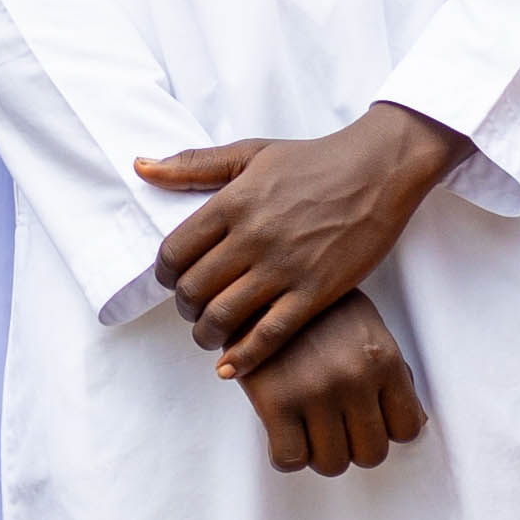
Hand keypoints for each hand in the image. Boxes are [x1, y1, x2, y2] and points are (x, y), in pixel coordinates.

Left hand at [135, 101, 468, 374]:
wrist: (378, 170)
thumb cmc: (313, 160)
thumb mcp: (249, 152)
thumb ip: (193, 165)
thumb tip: (141, 166)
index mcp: (232, 203)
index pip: (174, 251)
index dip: (164, 274)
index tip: (172, 280)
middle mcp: (252, 237)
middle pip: (193, 289)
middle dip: (184, 307)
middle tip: (192, 310)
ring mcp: (285, 267)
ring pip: (224, 316)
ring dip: (206, 334)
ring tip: (209, 335)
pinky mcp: (317, 291)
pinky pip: (270, 335)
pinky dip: (243, 357)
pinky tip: (230, 367)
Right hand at [236, 289, 428, 476]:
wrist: (258, 287)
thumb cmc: (318, 312)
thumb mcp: (368, 327)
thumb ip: (393, 372)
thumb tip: (415, 420)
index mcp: (383, 359)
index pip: (407, 428)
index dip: (386, 429)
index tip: (366, 418)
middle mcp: (354, 379)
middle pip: (371, 454)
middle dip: (353, 445)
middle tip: (334, 425)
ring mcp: (315, 392)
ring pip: (332, 463)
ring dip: (320, 452)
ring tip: (307, 428)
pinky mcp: (275, 401)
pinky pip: (290, 460)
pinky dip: (287, 456)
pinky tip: (282, 433)